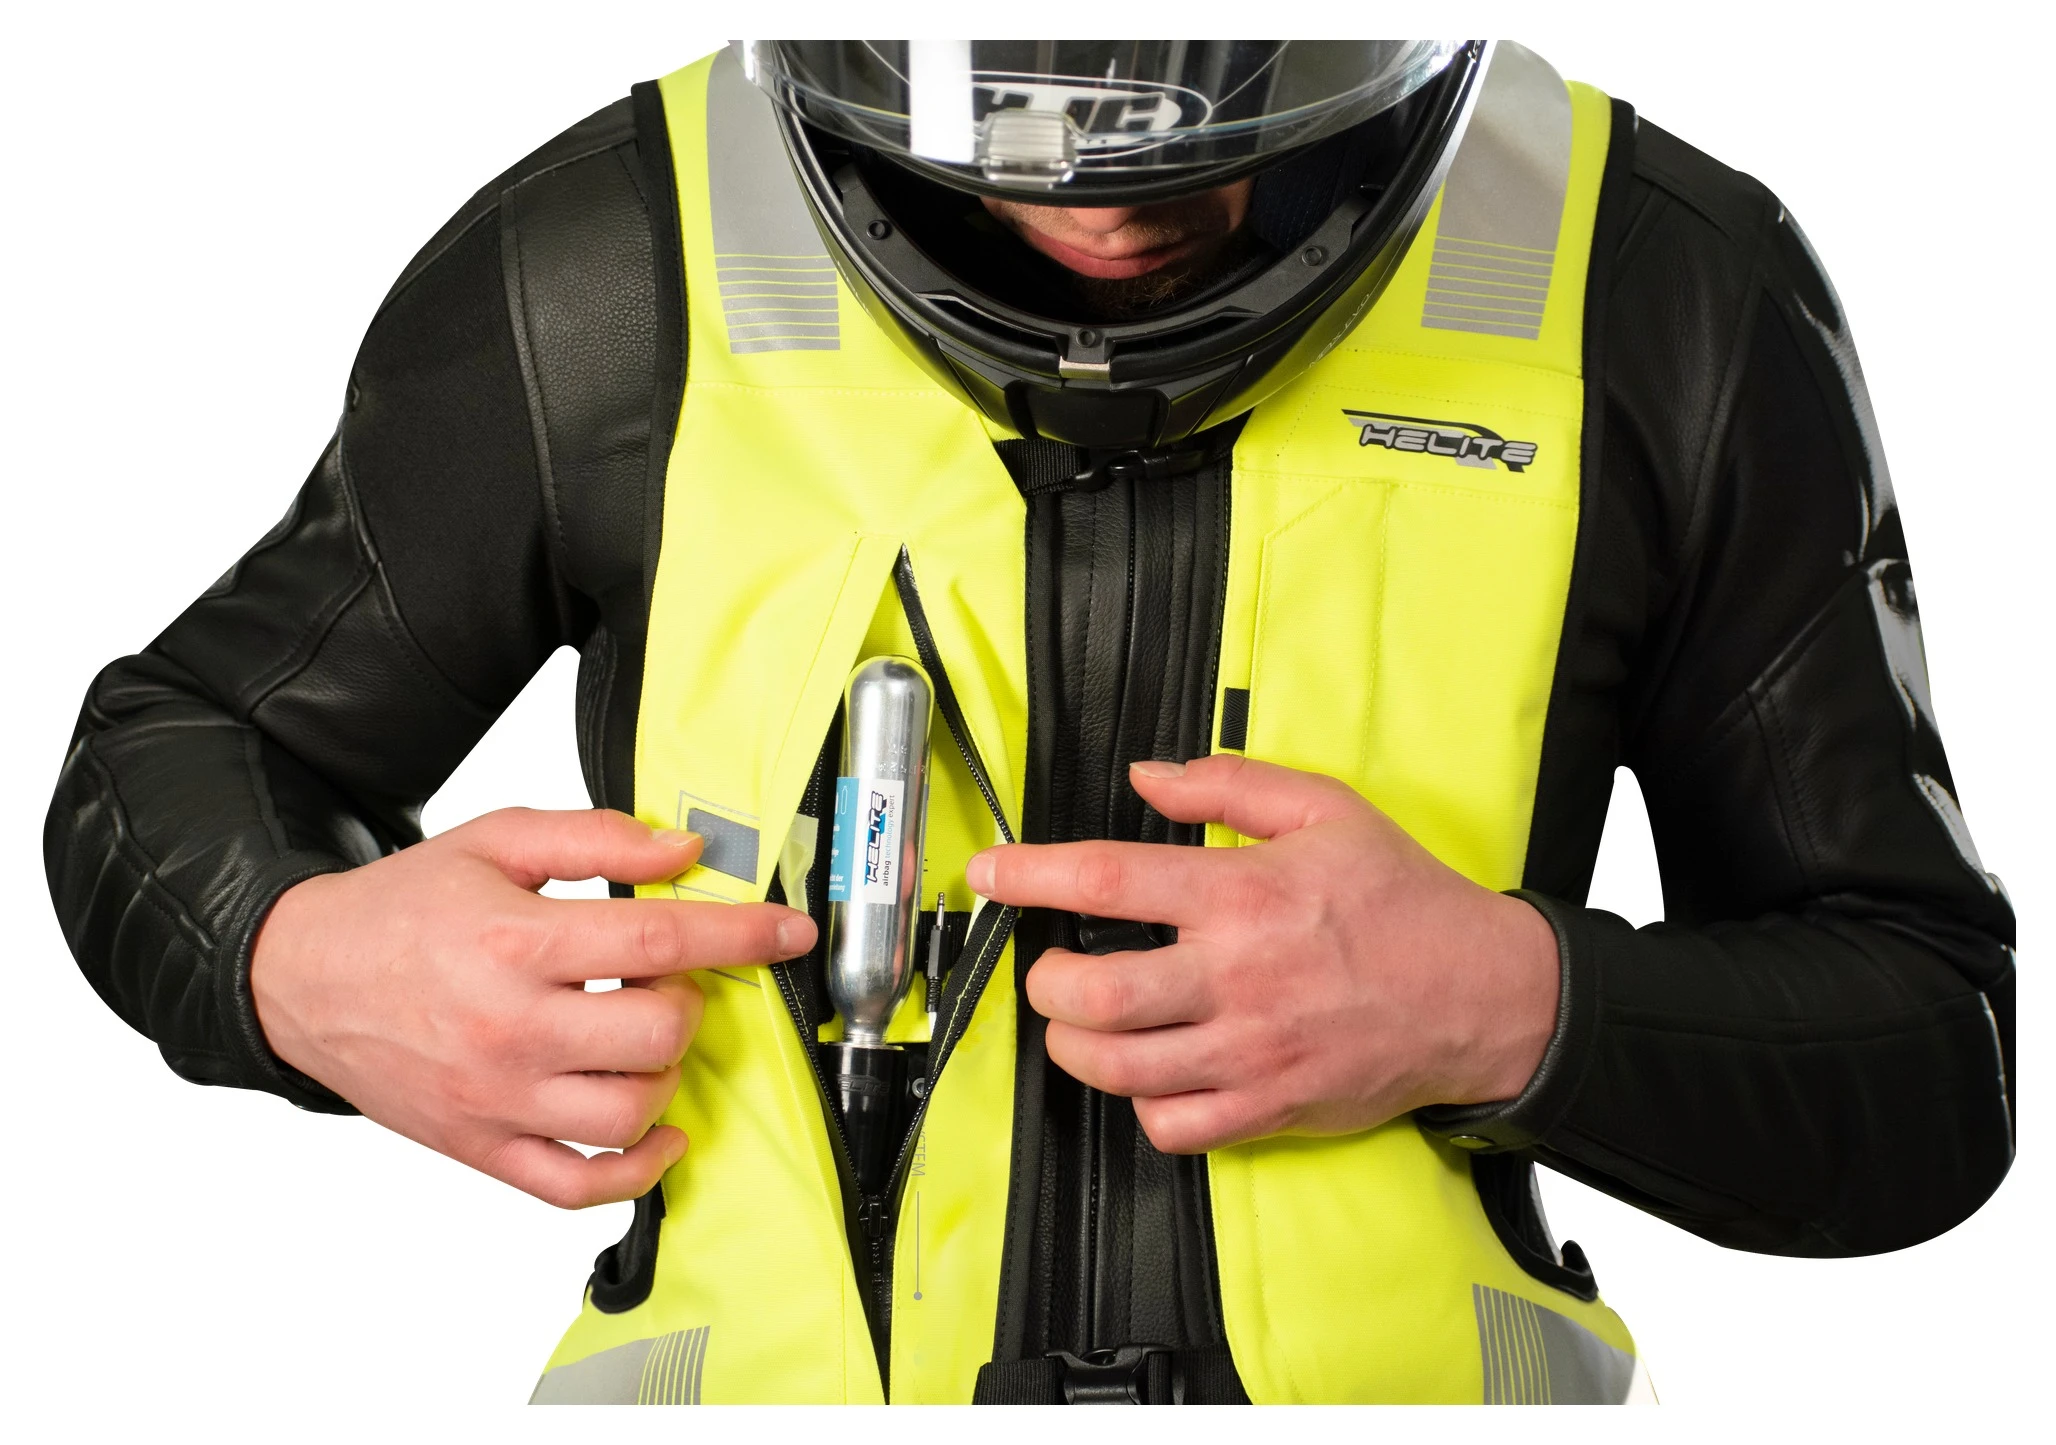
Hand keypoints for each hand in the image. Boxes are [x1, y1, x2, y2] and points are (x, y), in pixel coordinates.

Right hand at [251, 808, 815, 1206]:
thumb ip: (597, 838)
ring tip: (642, 1038)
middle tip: (663, 980)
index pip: (660, 942)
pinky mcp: (483, 1148)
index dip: (741, 936)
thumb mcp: (496, 841)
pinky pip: (579, 1187)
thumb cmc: (402, 909)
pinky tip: (657, 1131)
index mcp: (516, 945)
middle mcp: (509, 1031)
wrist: (299, 977)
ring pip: (629, 1116)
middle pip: (657, 1035)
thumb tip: (685, 853)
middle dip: (688, 1003)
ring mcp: (496, 1101)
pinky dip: (636, 1171)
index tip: (788, 932)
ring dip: (665, 1075)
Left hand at [967, 756, 1557, 1153]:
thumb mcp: (1327, 809)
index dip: (1031, 876)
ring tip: (1081, 1020)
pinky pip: (1171, 1125)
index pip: (1108, 879)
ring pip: (1118, 1068)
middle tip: (1049, 969)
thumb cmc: (1404, 902)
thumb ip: (1227, 785)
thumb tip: (1146, 777)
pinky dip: (1141, 1102)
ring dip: (1076, 1046)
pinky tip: (1150, 1070)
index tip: (991, 875)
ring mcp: (1252, 1053)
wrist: (1484, 995)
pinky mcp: (1270, 1110)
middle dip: (1046, 983)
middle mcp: (1239, 977)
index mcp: (1245, 894)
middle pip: (1095, 994)